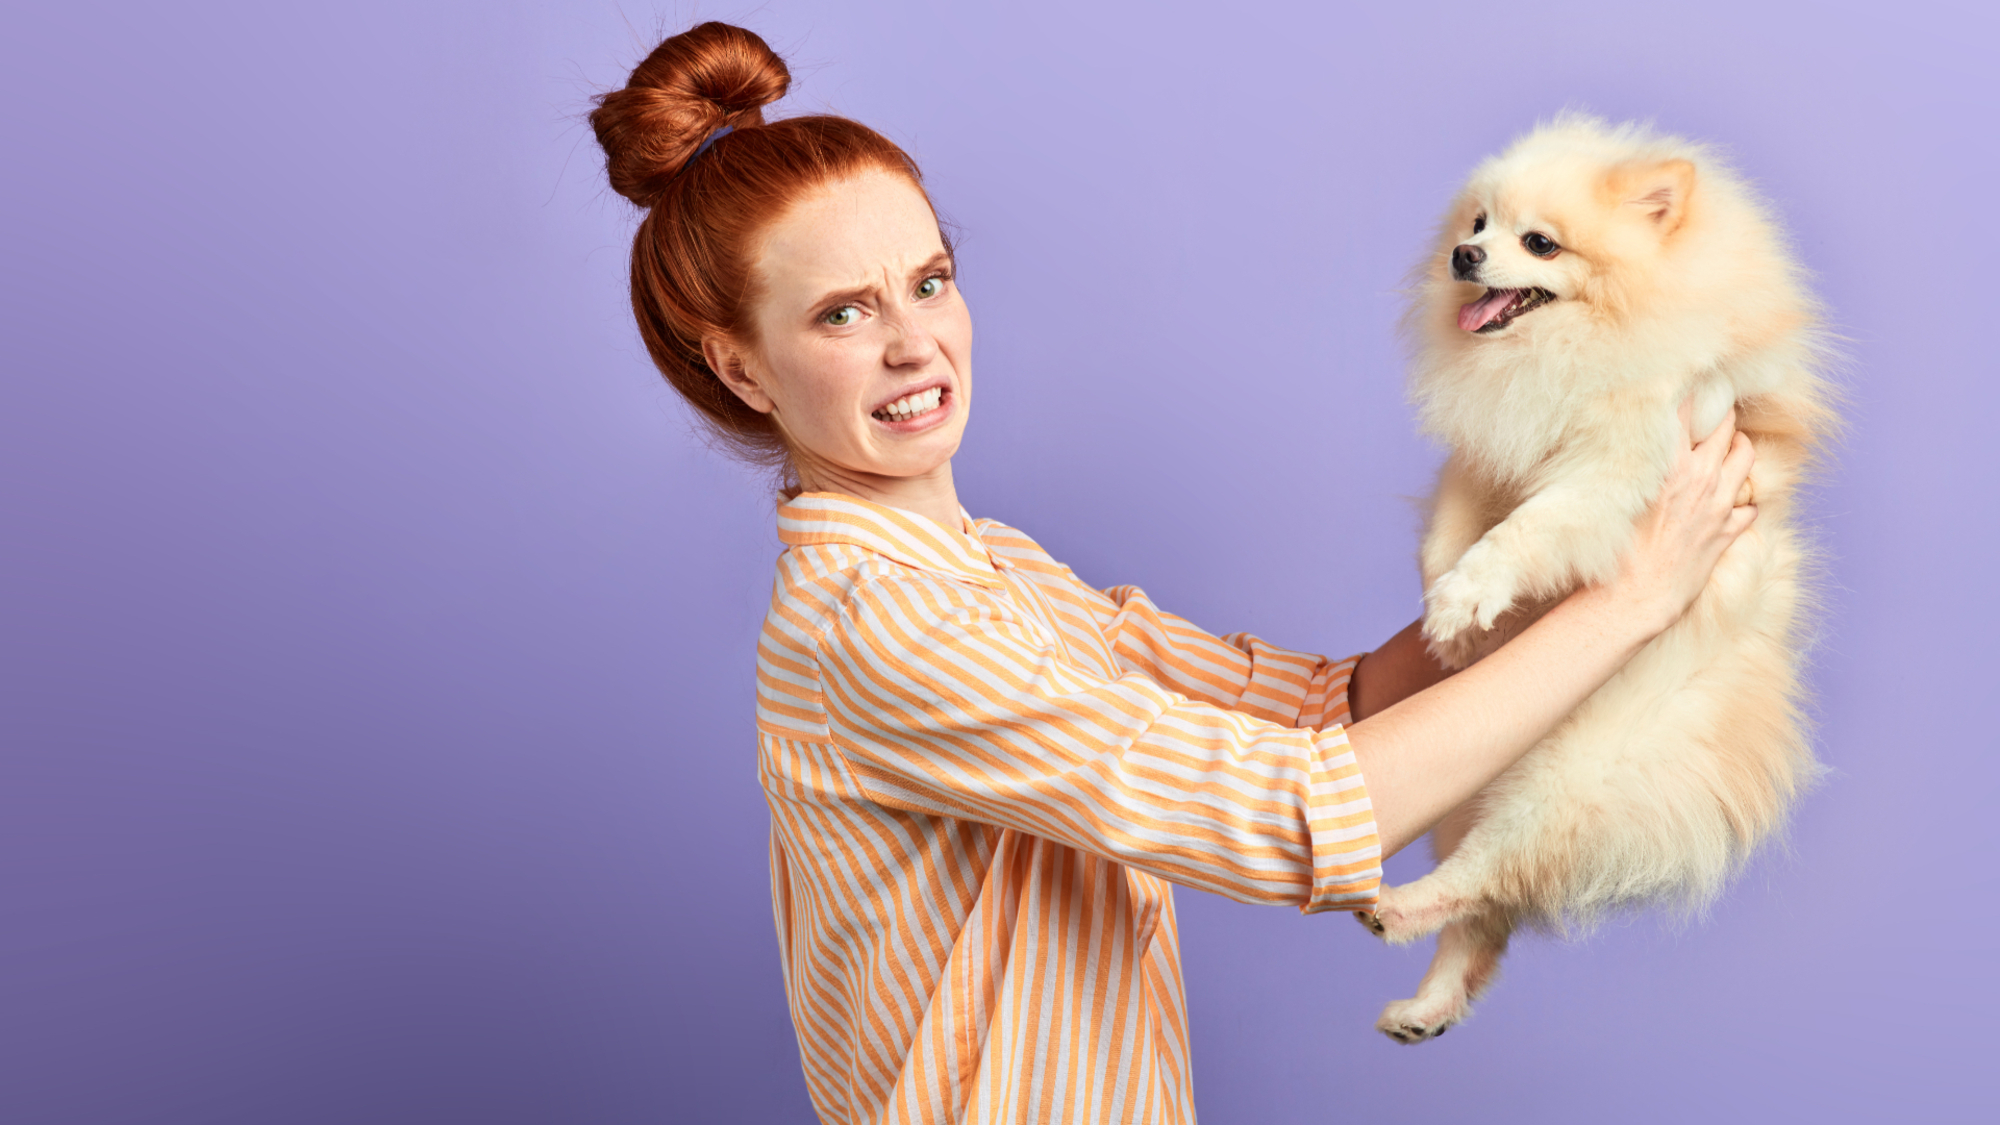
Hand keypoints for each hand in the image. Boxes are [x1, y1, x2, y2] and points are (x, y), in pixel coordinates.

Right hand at [1602, 398, 1757, 636]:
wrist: (1637, 597)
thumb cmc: (1617, 549)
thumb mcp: (1619, 496)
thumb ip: (1638, 466)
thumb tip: (1641, 444)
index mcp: (1670, 464)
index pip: (1688, 410)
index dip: (1691, 393)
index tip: (1690, 385)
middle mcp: (1700, 478)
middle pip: (1725, 426)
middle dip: (1720, 414)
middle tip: (1711, 411)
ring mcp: (1719, 504)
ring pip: (1746, 457)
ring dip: (1738, 447)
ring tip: (1727, 446)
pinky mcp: (1727, 531)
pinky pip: (1749, 506)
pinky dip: (1742, 500)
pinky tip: (1730, 501)